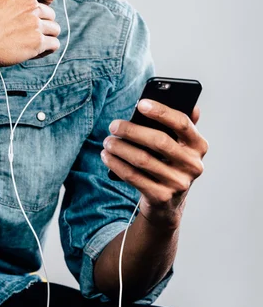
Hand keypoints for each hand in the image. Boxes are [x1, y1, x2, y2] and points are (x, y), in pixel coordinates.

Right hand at [0, 0, 60, 71]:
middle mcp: (30, 5)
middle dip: (42, 22)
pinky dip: (46, 49)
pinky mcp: (37, 42)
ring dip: (45, 36)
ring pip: (54, 29)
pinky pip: (54, 44)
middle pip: (51, 13)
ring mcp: (35, 23)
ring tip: (30, 43)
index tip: (44, 4)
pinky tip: (34, 52)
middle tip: (26, 32)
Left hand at [101, 101, 208, 229]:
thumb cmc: (170, 161)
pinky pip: (134, 177)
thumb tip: (192, 105)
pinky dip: (117, 165)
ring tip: (107, 141)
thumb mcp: (180, 143)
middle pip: (159, 141)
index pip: (182, 123)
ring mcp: (178, 183)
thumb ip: (182, 124)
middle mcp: (193, 165)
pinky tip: (107, 156)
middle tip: (114, 125)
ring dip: (121, 148)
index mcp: (199, 145)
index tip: (141, 103)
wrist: (168, 202)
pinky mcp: (162, 197)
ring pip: (143, 160)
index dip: (161, 112)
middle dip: (132, 131)